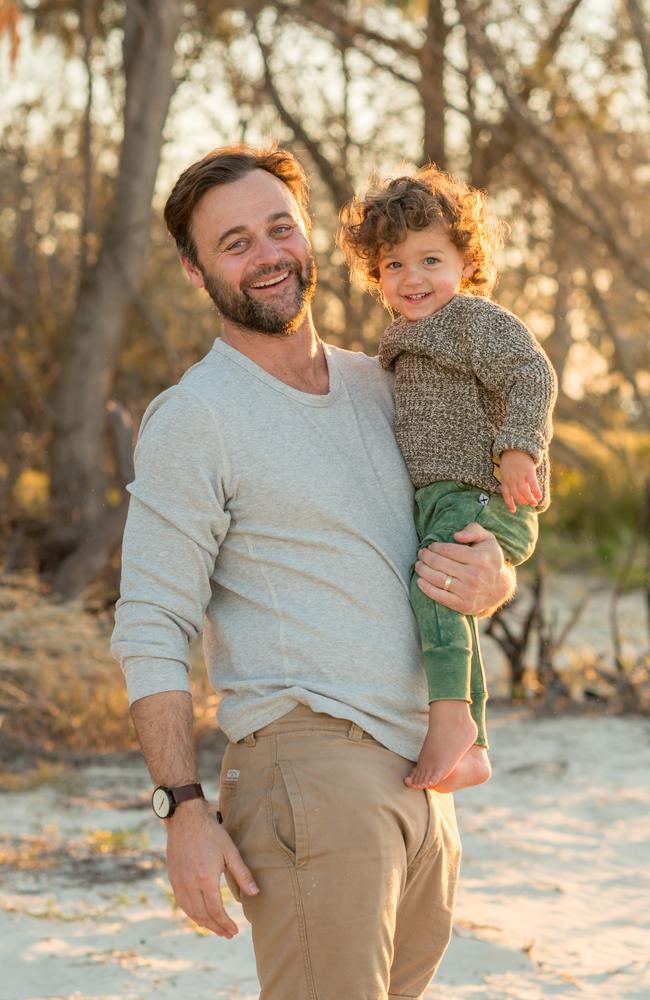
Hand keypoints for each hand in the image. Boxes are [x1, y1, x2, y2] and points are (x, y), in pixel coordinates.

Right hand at [165, 799, 258, 937]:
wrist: (185, 820)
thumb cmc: (211, 834)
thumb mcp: (230, 851)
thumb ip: (242, 874)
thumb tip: (255, 893)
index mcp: (205, 878)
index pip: (215, 910)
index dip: (225, 923)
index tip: (234, 931)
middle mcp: (190, 884)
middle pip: (202, 915)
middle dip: (216, 928)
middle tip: (227, 934)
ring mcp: (179, 883)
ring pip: (190, 912)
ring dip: (204, 923)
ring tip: (216, 929)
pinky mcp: (173, 879)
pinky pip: (182, 903)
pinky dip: (192, 914)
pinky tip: (200, 915)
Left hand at [414, 522, 514, 616]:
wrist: (500, 588)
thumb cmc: (489, 559)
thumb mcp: (487, 539)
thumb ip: (473, 530)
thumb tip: (456, 535)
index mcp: (480, 558)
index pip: (448, 550)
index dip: (435, 547)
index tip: (430, 546)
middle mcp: (474, 576)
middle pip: (439, 564)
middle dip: (426, 557)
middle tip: (421, 554)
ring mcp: (469, 592)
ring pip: (437, 579)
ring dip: (422, 571)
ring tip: (418, 565)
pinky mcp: (464, 605)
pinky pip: (439, 596)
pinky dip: (426, 588)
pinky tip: (420, 580)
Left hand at [498, 449, 540, 512]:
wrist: (515, 447)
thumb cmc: (510, 460)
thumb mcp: (505, 470)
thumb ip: (508, 479)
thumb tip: (514, 490)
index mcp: (505, 479)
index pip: (506, 494)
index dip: (509, 503)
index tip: (513, 510)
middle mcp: (511, 479)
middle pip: (516, 494)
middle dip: (521, 500)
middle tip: (527, 503)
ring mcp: (519, 476)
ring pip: (524, 491)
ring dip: (529, 499)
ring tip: (534, 503)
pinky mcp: (528, 471)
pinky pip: (532, 484)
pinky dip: (536, 491)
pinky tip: (539, 496)